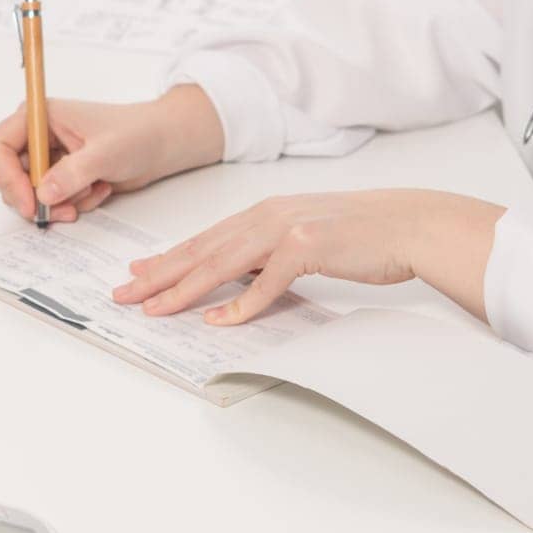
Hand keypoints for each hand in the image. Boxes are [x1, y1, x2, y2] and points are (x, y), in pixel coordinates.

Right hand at [0, 86, 223, 221]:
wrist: (160, 144)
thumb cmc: (137, 134)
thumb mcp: (106, 152)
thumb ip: (73, 173)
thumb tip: (43, 194)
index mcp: (39, 116)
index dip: (5, 177)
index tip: (29, 202)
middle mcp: (37, 136)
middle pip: (7, 176)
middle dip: (37, 198)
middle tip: (68, 208)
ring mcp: (47, 157)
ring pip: (28, 194)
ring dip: (60, 202)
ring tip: (92, 191)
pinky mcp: (59, 176)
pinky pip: (50, 201)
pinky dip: (73, 203)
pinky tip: (98, 189)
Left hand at [112, 189, 505, 324]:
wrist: (408, 224)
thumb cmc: (364, 235)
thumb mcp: (307, 237)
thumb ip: (271, 252)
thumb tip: (239, 281)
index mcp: (267, 211)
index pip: (206, 238)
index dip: (168, 258)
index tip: (137, 274)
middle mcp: (270, 214)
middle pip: (203, 248)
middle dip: (160, 273)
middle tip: (124, 293)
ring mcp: (288, 228)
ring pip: (223, 262)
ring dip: (184, 287)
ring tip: (154, 308)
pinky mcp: (309, 247)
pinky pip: (266, 282)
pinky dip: (241, 304)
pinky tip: (218, 321)